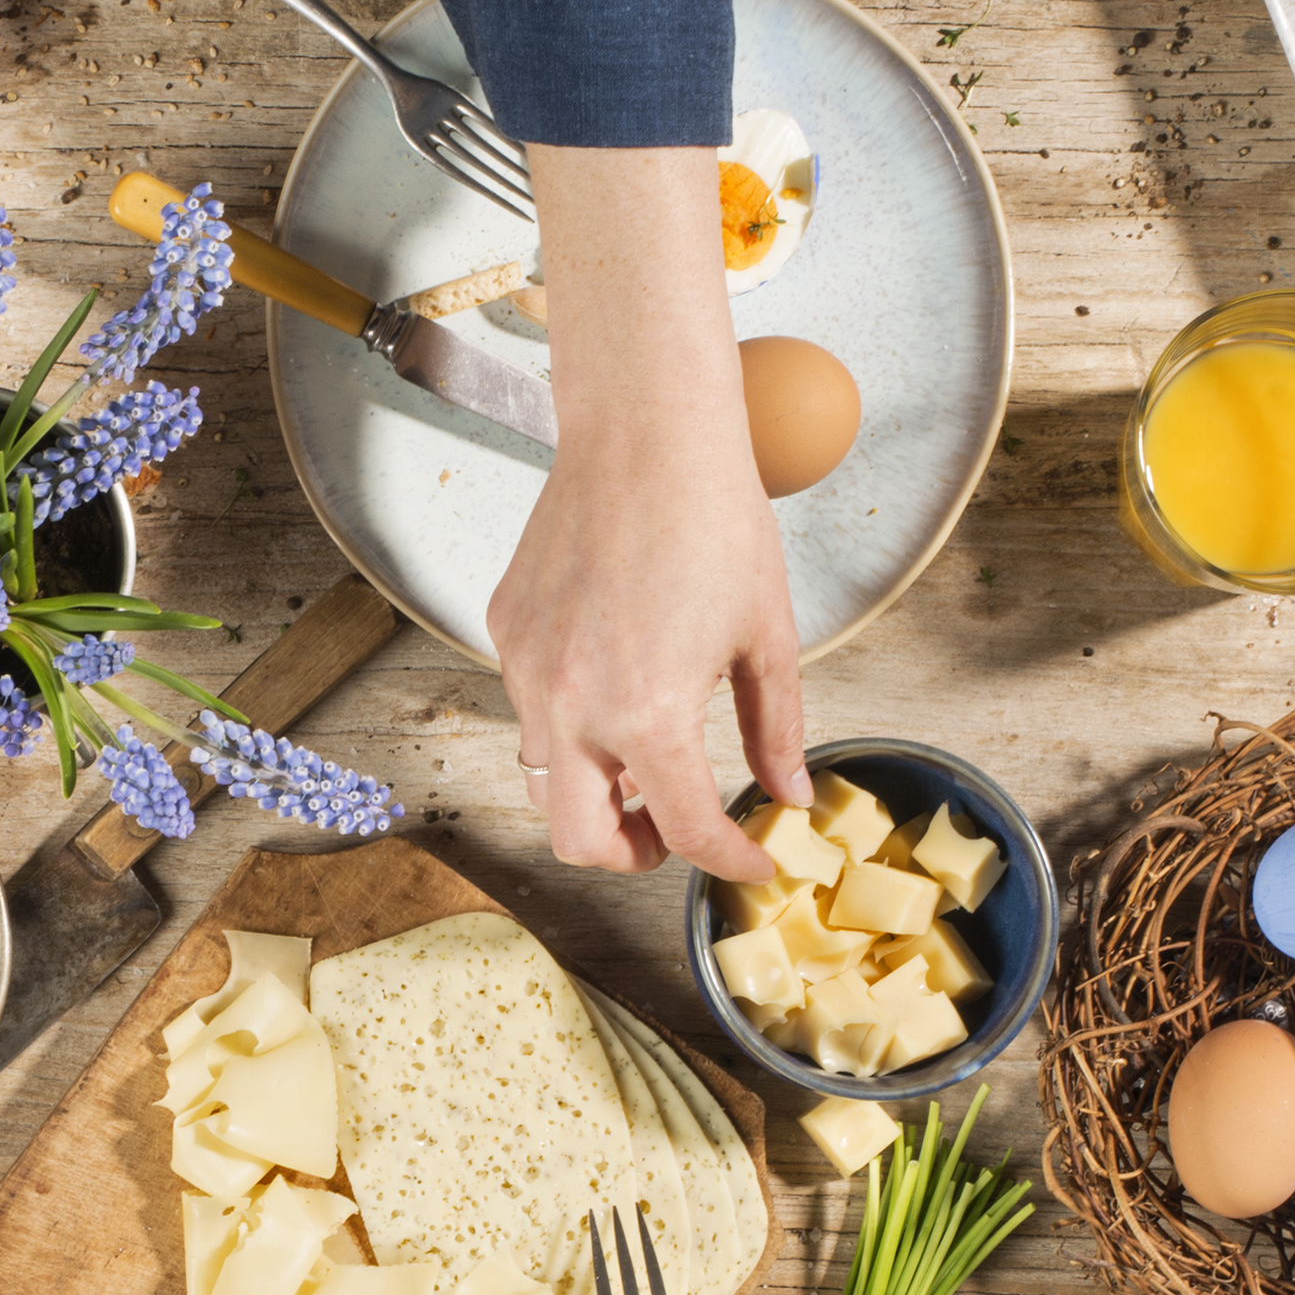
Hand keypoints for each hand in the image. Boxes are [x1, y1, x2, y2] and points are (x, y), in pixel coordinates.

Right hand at [491, 145, 804, 878]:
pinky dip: (570, 719)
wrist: (644, 435)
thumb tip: (789, 794)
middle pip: (581, 843)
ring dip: (596, 788)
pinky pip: (531, 708)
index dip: (730, 859)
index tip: (752, 858)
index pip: (684, 831)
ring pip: (547, 779)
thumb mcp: (767, 637)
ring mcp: (527, 673)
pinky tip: (614, 672)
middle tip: (672, 830)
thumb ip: (775, 730)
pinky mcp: (506, 636)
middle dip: (631, 853)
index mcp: (647, 714)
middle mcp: (572, 707)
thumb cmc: (713, 518)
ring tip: (645, 752)